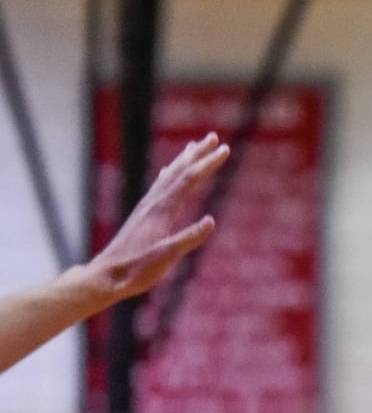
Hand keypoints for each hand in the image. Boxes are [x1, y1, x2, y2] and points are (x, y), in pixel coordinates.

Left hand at [88, 133, 229, 300]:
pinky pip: (159, 187)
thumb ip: (187, 239)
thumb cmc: (136, 271)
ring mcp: (146, 208)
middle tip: (213, 137)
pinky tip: (167, 172)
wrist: (105, 276)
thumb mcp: (165, 258)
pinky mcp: (143, 215)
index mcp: (162, 211)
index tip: (224, 150)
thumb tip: (211, 220)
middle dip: (197, 154)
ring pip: (168, 176)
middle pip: (178, 171)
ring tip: (193, 146)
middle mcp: (153, 204)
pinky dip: (168, 174)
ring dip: (183, 160)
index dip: (207, 164)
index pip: (189, 180)